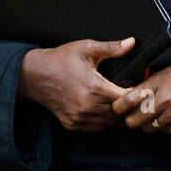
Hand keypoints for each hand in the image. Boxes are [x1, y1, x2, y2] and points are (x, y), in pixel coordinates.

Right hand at [18, 37, 132, 131]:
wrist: (33, 75)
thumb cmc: (61, 59)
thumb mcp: (86, 48)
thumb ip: (111, 47)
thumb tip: (132, 42)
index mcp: (95, 88)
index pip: (126, 98)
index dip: (135, 94)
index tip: (137, 88)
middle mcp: (88, 106)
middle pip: (119, 112)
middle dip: (125, 104)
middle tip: (128, 94)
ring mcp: (79, 117)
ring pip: (108, 122)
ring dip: (113, 113)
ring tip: (114, 100)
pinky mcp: (71, 123)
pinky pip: (95, 128)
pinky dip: (101, 120)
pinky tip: (100, 108)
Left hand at [113, 64, 170, 133]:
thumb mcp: (162, 74)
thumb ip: (144, 86)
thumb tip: (124, 97)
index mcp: (159, 87)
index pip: (128, 101)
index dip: (118, 106)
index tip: (117, 107)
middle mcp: (166, 103)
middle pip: (133, 121)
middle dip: (132, 117)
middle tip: (135, 112)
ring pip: (147, 128)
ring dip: (147, 122)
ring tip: (154, 112)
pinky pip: (162, 131)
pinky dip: (162, 125)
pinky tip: (168, 115)